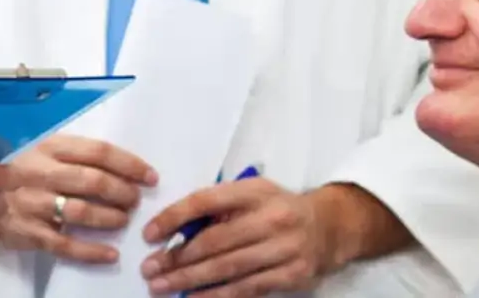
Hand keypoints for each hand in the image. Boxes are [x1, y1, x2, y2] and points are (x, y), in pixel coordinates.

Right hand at [0, 135, 157, 264]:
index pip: (97, 151)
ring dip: (110, 217)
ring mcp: (34, 204)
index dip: (128, 164)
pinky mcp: (29, 232)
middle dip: (122, 191)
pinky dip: (92, 251)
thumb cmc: (16, 168)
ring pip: (82, 211)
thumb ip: (71, 152)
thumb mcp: (38, 148)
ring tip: (124, 219)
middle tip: (135, 200)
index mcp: (47, 146)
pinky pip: (66, 245)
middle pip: (93, 181)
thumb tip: (119, 163)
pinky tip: (111, 254)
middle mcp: (40, 172)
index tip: (149, 175)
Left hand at [139, 177, 331, 296]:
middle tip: (149, 268)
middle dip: (176, 258)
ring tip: (162, 286)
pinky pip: (246, 289)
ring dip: (190, 280)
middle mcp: (271, 218)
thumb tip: (173, 231)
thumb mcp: (250, 194)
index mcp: (253, 191)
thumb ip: (217, 208)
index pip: (205, 202)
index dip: (173, 218)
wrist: (329, 227)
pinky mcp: (292, 275)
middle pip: (214, 241)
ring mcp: (284, 249)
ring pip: (228, 268)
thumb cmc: (275, 208)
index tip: (149, 234)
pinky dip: (216, 296)